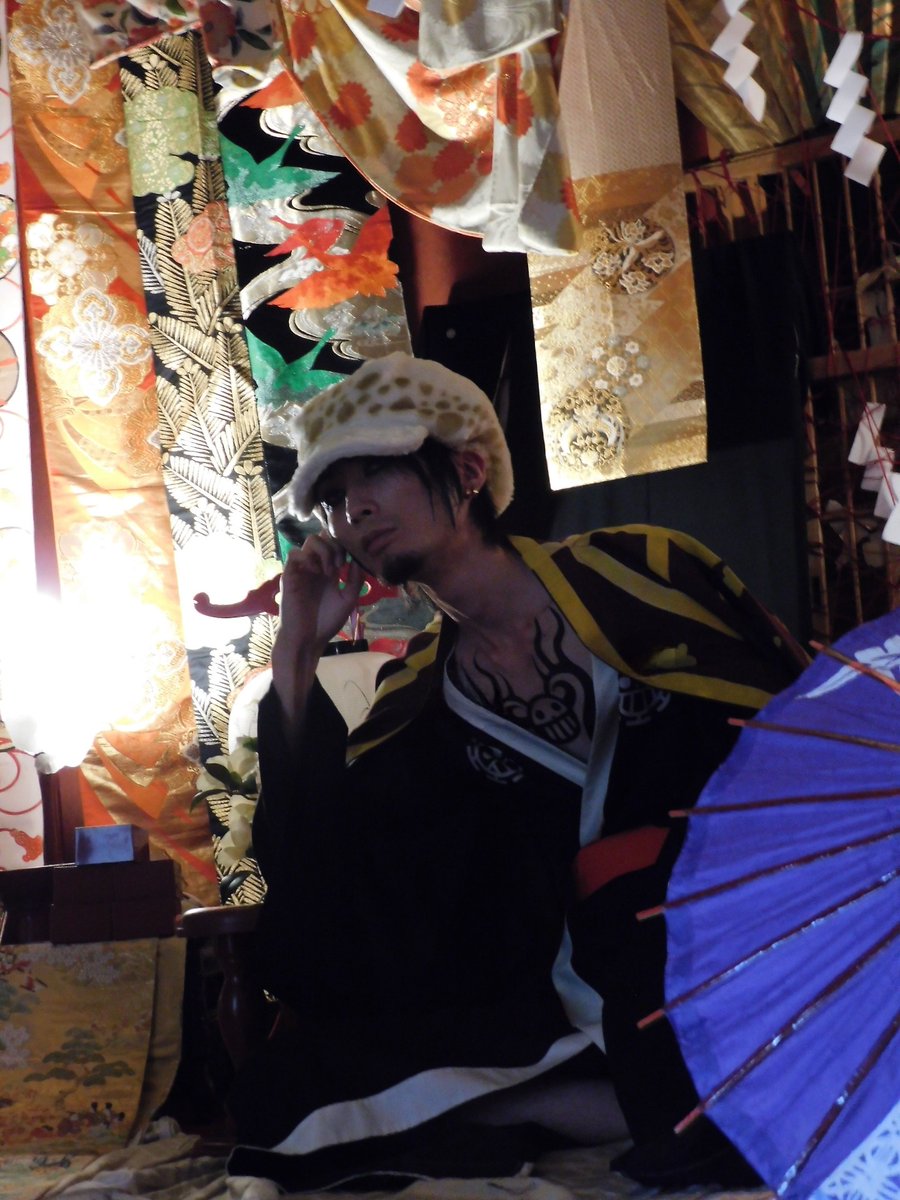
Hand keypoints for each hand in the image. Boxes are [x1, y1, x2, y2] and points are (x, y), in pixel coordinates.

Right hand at [270, 536, 364, 729]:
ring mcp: (302, 569)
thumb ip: (355, 579)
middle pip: (323, 537)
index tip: (351, 562)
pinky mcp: (290, 575)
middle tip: (340, 567)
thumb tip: (359, 559)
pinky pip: (295, 554)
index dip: (344, 546)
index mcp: (329, 571)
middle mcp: (315, 567)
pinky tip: (316, 572)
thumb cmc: (326, 622)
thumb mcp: (348, 599)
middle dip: (335, 547)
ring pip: (310, 540)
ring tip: (329, 571)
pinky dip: (308, 558)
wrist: (308, 639)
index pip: (334, 544)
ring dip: (324, 551)